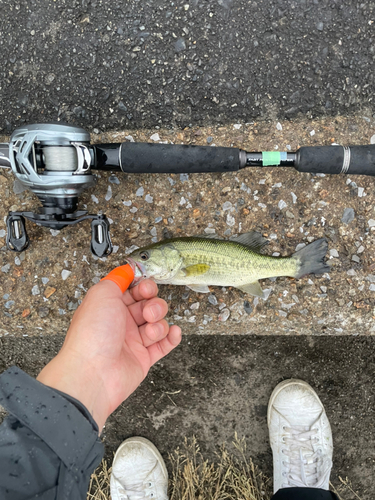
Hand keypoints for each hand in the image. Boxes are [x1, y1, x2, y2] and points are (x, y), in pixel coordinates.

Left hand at [37, 279, 180, 430]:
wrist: (93, 373)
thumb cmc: (92, 334)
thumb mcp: (101, 294)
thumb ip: (117, 278)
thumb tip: (127, 269)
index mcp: (109, 306)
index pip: (133, 290)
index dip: (143, 286)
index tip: (146, 288)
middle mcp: (121, 323)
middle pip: (148, 305)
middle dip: (154, 304)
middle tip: (148, 311)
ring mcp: (132, 341)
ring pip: (158, 323)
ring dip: (160, 323)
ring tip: (150, 330)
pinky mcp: (143, 358)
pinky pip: (164, 345)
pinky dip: (172, 337)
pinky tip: (173, 332)